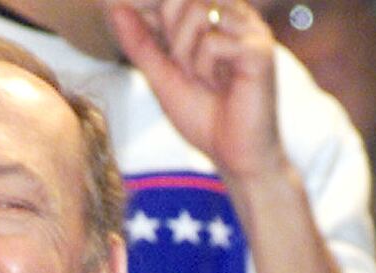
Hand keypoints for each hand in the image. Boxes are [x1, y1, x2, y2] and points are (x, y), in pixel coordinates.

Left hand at [108, 0, 287, 179]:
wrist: (234, 153)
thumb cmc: (203, 115)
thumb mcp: (161, 75)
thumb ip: (141, 42)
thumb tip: (115, 8)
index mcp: (217, 19)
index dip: (150, 4)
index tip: (137, 25)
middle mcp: (237, 17)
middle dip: (171, 34)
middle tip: (183, 67)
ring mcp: (252, 30)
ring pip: (199, 12)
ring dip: (186, 53)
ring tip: (204, 78)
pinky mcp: (260, 48)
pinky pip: (212, 42)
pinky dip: (205, 68)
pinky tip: (222, 85)